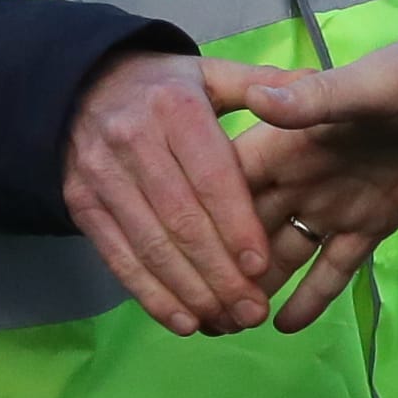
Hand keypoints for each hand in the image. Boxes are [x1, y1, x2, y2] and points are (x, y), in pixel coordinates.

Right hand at [62, 48, 296, 337]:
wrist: (81, 87)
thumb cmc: (164, 89)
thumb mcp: (212, 75)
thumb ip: (265, 85)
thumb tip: (316, 82)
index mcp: (175, 107)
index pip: (211, 176)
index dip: (236, 225)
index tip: (260, 267)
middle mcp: (133, 140)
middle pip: (181, 219)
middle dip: (219, 273)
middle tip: (252, 312)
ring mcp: (101, 174)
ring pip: (150, 245)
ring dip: (190, 292)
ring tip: (226, 323)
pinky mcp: (80, 203)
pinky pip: (117, 256)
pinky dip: (150, 294)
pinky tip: (184, 321)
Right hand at [220, 24, 397, 329]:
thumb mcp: (371, 86)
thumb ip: (317, 100)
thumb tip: (257, 96)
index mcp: (292, 136)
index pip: (229, 176)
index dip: (201, 211)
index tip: (170, 251)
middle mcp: (303, 173)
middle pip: (248, 223)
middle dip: (222, 262)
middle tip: (196, 306)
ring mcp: (336, 201)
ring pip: (286, 251)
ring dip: (259, 285)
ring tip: (229, 325)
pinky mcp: (373, 225)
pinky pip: (335, 266)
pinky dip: (312, 295)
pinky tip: (284, 327)